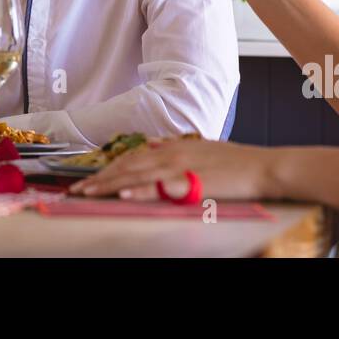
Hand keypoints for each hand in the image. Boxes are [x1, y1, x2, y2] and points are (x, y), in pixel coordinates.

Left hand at [69, 138, 282, 201]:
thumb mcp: (200, 147)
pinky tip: (123, 195)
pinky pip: (159, 187)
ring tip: (88, 193)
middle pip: (127, 166)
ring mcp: (179, 167)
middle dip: (100, 179)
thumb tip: (152, 143)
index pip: (132, 158)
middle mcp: (171, 154)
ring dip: (109, 185)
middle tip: (76, 190)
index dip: (108, 168)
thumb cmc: (236, 161)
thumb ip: (174, 146)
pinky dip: (139, 191)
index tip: (89, 179)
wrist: (262, 167)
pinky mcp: (191, 182)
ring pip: (136, 176)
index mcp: (172, 147)